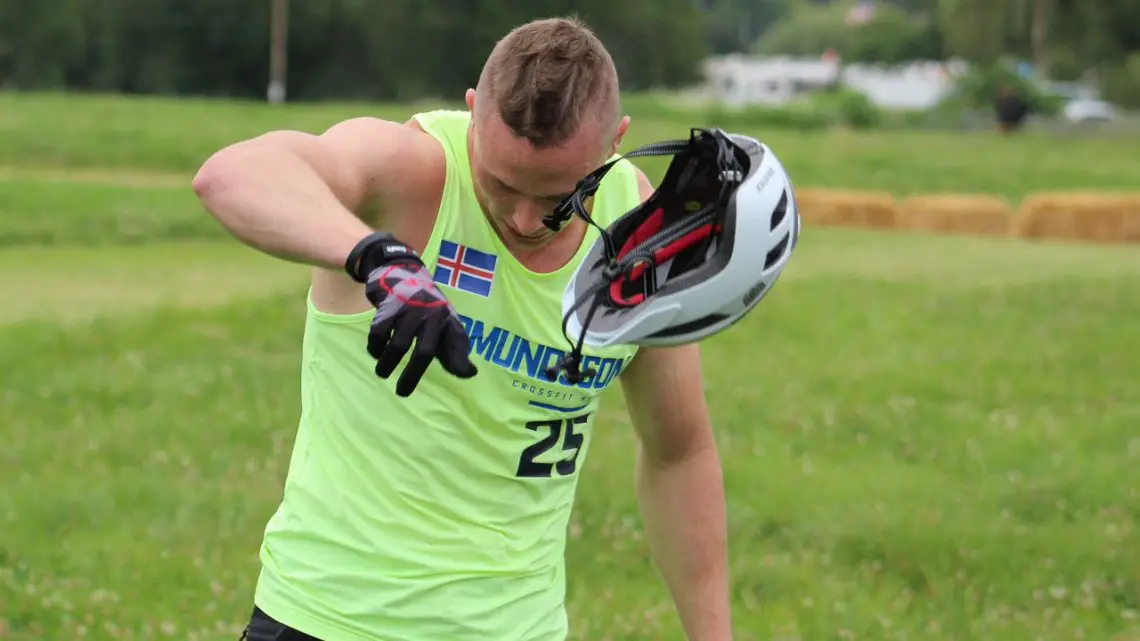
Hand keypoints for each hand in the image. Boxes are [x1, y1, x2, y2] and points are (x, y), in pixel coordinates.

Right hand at [364, 259, 477, 395]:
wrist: (402, 271)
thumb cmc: (426, 307)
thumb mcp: (445, 323)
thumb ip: (455, 350)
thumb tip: (470, 373)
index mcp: (447, 319)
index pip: (457, 343)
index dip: (459, 360)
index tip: (465, 374)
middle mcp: (431, 314)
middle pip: (423, 352)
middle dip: (412, 376)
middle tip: (402, 393)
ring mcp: (409, 310)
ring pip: (398, 345)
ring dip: (388, 363)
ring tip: (383, 373)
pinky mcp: (388, 307)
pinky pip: (380, 333)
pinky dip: (375, 346)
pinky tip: (376, 351)